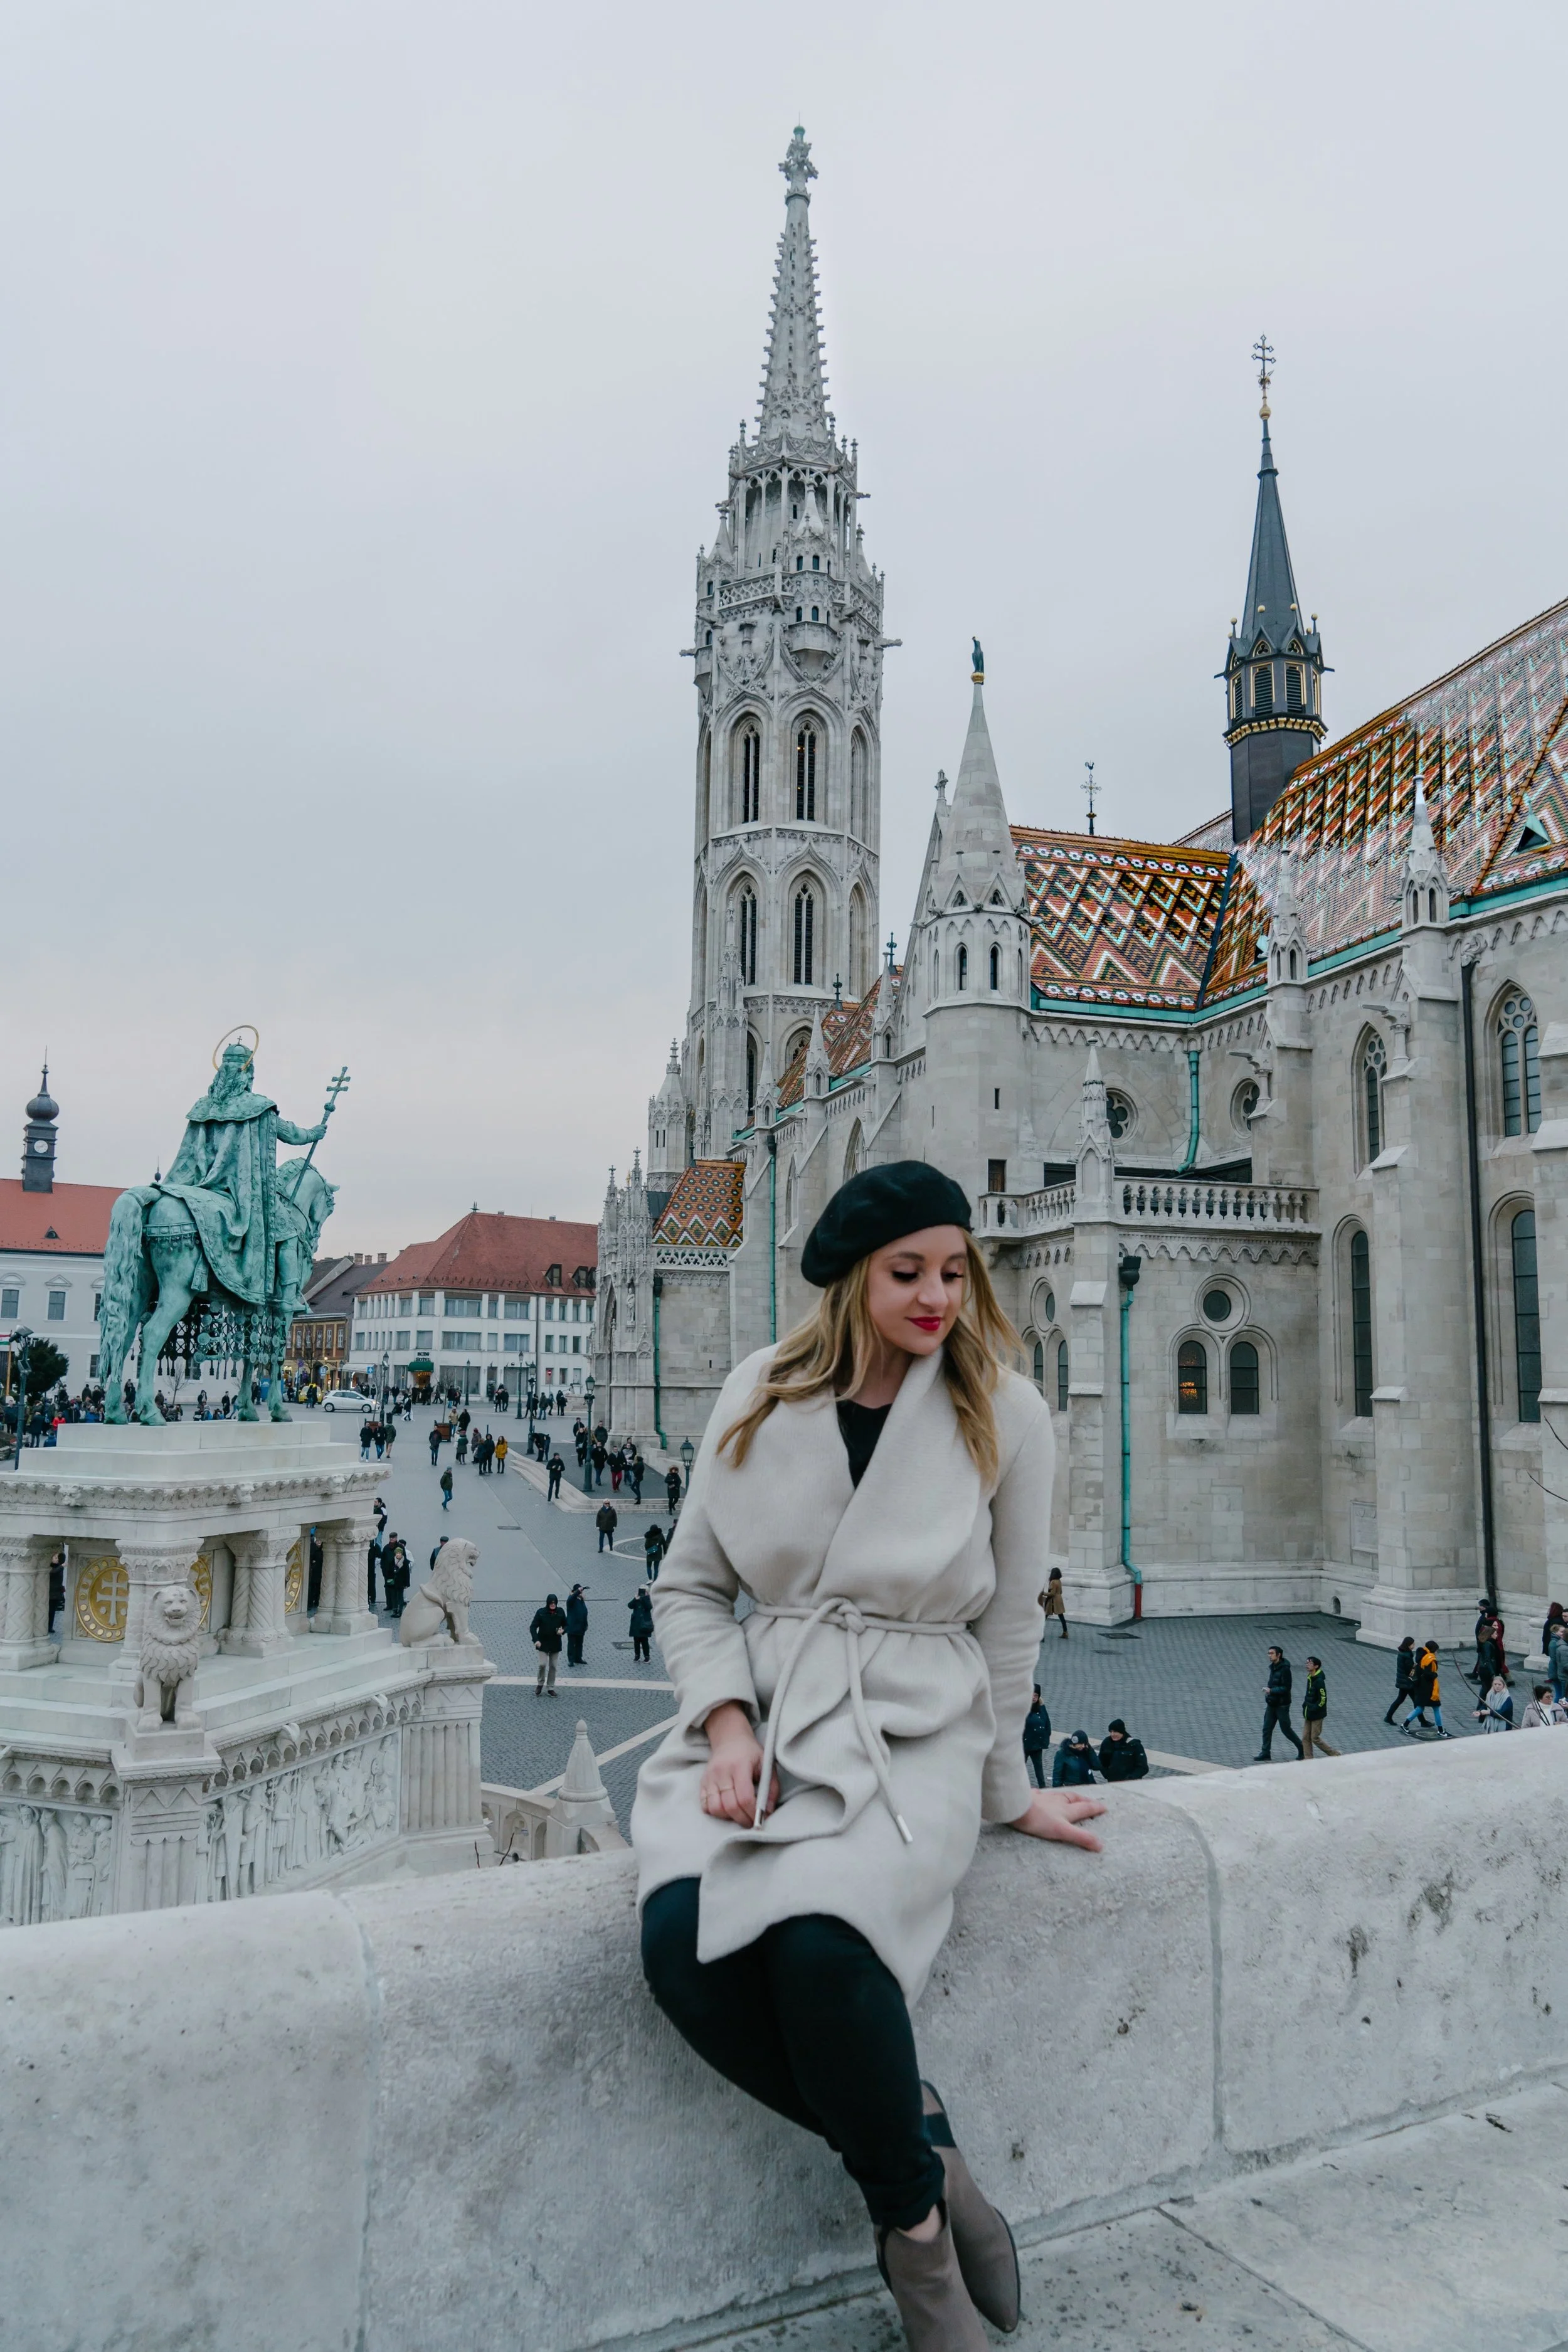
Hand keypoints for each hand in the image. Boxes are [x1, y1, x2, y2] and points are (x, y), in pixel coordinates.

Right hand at [699, 1700, 777, 1826]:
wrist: (729, 1738)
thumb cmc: (750, 1753)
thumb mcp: (766, 1764)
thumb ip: (771, 1788)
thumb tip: (768, 1812)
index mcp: (739, 1765)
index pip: (744, 1797)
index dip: (752, 1813)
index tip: (760, 1819)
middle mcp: (722, 1771)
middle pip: (730, 1806)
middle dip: (743, 1819)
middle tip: (751, 1822)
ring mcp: (710, 1777)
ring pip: (715, 1808)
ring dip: (728, 1817)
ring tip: (738, 1813)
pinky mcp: (702, 1782)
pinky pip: (705, 1805)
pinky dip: (715, 1812)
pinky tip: (726, 1808)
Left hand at [1009, 1787, 1104, 1850]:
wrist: (1016, 1807)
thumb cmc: (1039, 1820)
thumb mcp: (1062, 1831)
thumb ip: (1081, 1837)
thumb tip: (1101, 1845)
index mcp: (1066, 1810)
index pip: (1085, 1808)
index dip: (1095, 1808)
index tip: (1105, 1807)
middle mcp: (1057, 1802)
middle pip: (1073, 1799)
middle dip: (1084, 1800)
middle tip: (1091, 1800)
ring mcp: (1043, 1798)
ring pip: (1059, 1795)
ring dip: (1067, 1796)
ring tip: (1071, 1797)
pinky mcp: (1030, 1797)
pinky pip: (1041, 1795)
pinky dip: (1045, 1795)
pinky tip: (1042, 1794)